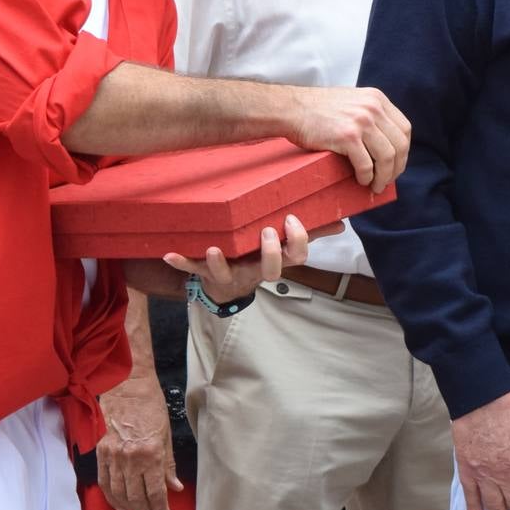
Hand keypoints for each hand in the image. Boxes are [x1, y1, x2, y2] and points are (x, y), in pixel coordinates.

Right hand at [97, 373, 180, 509]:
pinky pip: (105, 482)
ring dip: (130, 509)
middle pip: (137, 497)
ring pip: (119, 494)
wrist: (128, 387)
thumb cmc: (152, 407)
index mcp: (151, 453)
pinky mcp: (101, 453)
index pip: (156, 492)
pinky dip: (112, 498)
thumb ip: (169, 464)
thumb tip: (175, 487)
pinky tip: (120, 506)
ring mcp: (113, 456)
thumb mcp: (167, 435)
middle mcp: (130, 458)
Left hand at [163, 213, 312, 304]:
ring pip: (226, 273)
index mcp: (276, 261)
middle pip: (269, 270)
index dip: (297, 242)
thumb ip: (311, 233)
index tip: (291, 221)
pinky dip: (181, 262)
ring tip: (215, 248)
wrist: (227, 288)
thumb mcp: (286, 248)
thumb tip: (340, 223)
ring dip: (219, 262)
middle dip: (269, 252)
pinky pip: (192, 269)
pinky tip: (168, 253)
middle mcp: (254, 270)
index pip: (296, 257)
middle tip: (265, 232)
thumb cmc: (259, 258)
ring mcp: (229, 273)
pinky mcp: (205, 272)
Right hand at [293, 86, 410, 193]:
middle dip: (397, 168)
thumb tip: (385, 142)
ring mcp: (361, 121)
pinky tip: (362, 181)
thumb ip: (370, 114)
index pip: (404, 129)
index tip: (396, 164)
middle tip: (387, 181)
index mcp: (377, 99)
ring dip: (384, 177)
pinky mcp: (347, 137)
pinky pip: (366, 164)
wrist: (292, 108)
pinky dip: (366, 177)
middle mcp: (373, 108)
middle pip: (399, 145)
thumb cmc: (318, 109)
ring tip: (376, 186)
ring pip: (386, 157)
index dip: (403, 151)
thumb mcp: (353, 101)